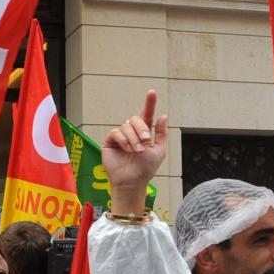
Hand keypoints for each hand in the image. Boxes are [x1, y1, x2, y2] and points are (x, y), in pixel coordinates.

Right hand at [102, 91, 167, 215]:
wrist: (133, 181)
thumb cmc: (146, 169)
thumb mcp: (159, 150)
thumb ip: (161, 133)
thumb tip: (163, 115)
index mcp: (145, 133)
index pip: (147, 114)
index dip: (150, 103)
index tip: (152, 92)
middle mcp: (132, 132)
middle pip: (136, 118)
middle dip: (142, 128)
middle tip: (146, 141)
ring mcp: (120, 136)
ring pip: (126, 126)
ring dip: (134, 139)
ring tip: (137, 151)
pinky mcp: (110, 141)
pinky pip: (116, 132)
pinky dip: (124, 141)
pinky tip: (127, 150)